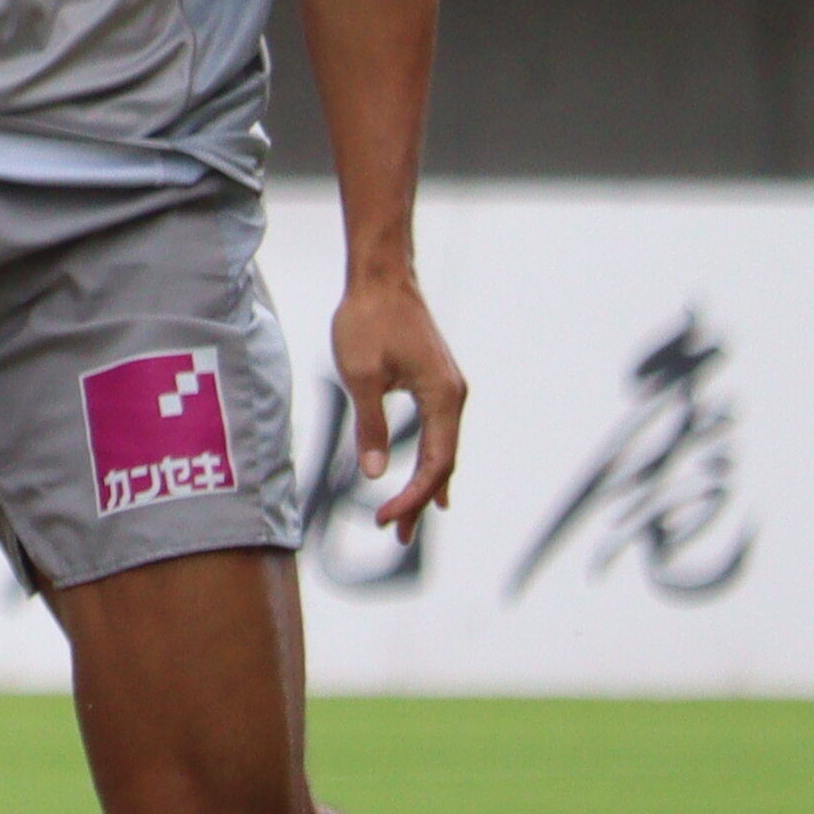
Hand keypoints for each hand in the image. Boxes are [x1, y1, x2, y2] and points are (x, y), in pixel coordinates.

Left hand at [330, 265, 467, 543]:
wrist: (382, 276)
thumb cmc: (368, 319)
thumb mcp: (360, 375)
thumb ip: (369, 426)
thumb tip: (374, 474)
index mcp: (442, 398)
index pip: (435, 464)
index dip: (412, 497)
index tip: (383, 519)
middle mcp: (454, 397)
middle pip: (444, 463)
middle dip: (421, 501)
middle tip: (397, 536)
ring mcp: (448, 389)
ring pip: (442, 449)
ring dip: (426, 485)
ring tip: (410, 522)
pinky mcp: (436, 383)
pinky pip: (439, 434)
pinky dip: (432, 462)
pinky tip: (430, 484)